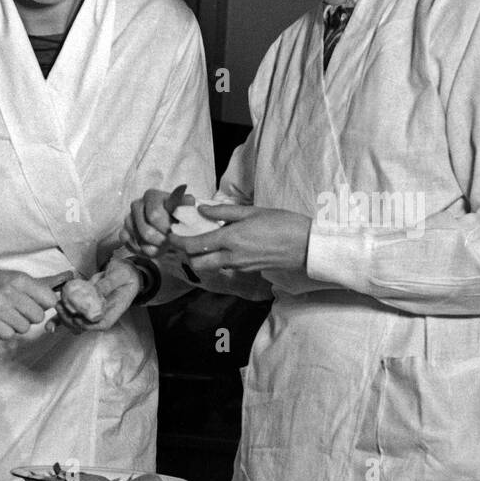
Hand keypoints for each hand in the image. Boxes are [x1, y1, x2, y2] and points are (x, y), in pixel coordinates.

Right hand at [0, 264, 60, 338]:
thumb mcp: (15, 278)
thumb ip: (39, 286)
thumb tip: (64, 288)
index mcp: (18, 279)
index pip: (49, 299)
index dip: (44, 305)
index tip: (36, 304)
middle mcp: (8, 292)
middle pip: (38, 317)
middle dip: (31, 317)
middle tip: (18, 311)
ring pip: (24, 328)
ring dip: (17, 325)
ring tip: (6, 316)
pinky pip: (9, 335)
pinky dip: (5, 331)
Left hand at [56, 259, 143, 333]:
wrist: (123, 271)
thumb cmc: (125, 274)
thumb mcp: (119, 276)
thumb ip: (108, 284)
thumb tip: (96, 291)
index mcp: (114, 311)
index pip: (101, 324)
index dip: (88, 325)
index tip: (77, 319)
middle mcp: (102, 314)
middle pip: (86, 325)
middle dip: (71, 320)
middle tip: (62, 307)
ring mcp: (92, 310)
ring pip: (76, 321)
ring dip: (64, 317)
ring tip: (58, 305)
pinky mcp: (84, 304)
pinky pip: (72, 311)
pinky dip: (62, 313)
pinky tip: (56, 310)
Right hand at [125, 188, 188, 258]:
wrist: (167, 220)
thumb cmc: (175, 214)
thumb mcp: (183, 206)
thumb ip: (186, 203)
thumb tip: (190, 200)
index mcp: (151, 196)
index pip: (154, 216)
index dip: (166, 228)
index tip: (175, 233)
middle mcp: (137, 205)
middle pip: (146, 232)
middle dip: (161, 241)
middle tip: (170, 242)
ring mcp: (128, 219)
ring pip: (139, 242)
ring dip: (154, 248)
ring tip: (164, 245)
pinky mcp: (123, 232)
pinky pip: (130, 246)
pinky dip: (142, 251)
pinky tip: (152, 247)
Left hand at [174, 205, 310, 275]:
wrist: (307, 246)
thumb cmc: (283, 223)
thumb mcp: (252, 211)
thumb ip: (224, 211)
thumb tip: (202, 209)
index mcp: (230, 239)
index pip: (194, 245)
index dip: (178, 242)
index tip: (172, 235)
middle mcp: (231, 256)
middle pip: (196, 262)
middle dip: (188, 254)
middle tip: (188, 240)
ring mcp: (239, 266)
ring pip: (210, 266)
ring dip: (203, 257)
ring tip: (207, 240)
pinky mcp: (247, 271)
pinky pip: (226, 266)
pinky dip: (219, 258)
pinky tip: (227, 246)